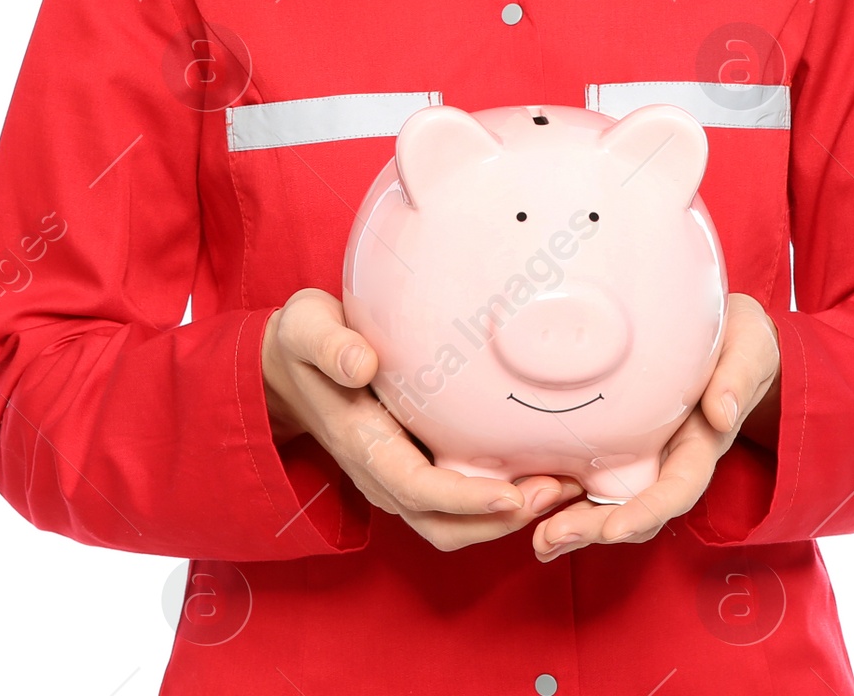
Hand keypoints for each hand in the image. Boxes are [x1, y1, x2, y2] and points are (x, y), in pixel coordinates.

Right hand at [261, 288, 584, 551]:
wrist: (288, 368)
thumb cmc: (304, 343)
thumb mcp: (306, 329)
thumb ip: (329, 345)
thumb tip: (360, 363)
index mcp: (361, 445)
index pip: (418, 489)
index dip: (466, 499)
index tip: (513, 494)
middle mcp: (382, 473)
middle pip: (445, 525)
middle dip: (503, 519)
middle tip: (561, 491)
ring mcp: (399, 476)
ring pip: (456, 523)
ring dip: (509, 516)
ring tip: (565, 487)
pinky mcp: (415, 467)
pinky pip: (459, 503)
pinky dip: (500, 502)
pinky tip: (538, 472)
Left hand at [532, 292, 780, 561]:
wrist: (727, 332)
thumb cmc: (740, 339)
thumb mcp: (749, 349)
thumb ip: (737, 378)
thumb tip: (722, 414)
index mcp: (701, 443)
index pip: (677, 490)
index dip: (645, 512)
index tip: (614, 530)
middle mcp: (669, 458)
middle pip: (634, 507)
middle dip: (595, 529)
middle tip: (550, 538)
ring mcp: (642, 451)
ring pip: (608, 499)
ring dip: (573, 522)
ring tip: (536, 538)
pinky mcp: (617, 437)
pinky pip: (591, 472)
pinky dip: (563, 492)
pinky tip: (529, 500)